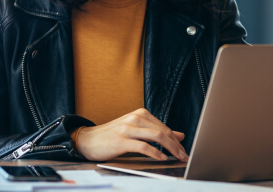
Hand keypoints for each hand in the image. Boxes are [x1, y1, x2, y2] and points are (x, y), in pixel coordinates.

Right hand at [74, 108, 188, 161]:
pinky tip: (161, 158)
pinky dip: (155, 153)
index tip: (184, 150)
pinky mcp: (121, 140)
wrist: (87, 139)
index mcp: (141, 114)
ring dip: (170, 148)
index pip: (165, 127)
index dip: (176, 140)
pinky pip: (143, 146)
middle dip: (177, 145)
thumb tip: (180, 135)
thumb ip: (157, 132)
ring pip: (157, 136)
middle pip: (163, 131)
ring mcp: (128, 128)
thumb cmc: (113, 136)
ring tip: (177, 157)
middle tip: (184, 156)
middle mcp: (136, 118)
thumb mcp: (137, 131)